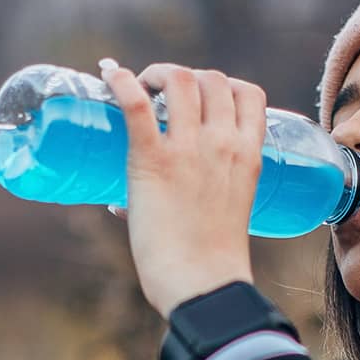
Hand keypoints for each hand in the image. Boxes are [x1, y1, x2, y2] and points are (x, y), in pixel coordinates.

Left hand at [97, 57, 263, 317]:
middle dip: (184, 76)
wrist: (202, 286)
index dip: (223, 84)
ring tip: (140, 86)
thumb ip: (186, 200)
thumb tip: (120, 208)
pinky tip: (111, 75)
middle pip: (210, 78)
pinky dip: (121, 82)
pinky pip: (137, 104)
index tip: (201, 98)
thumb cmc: (211, 263)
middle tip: (160, 94)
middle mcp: (223, 143)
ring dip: (157, 73)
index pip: (247, 93)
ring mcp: (189, 150)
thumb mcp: (225, 213)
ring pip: (178, 78)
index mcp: (248, 155)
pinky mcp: (154, 160)